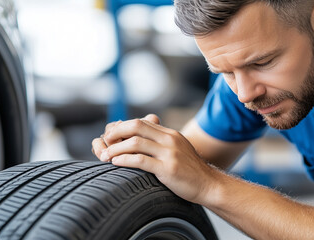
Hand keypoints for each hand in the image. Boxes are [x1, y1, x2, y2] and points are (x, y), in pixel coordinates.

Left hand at [91, 114, 218, 203]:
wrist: (208, 185)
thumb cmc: (189, 170)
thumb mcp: (177, 149)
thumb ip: (161, 142)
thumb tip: (140, 139)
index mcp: (170, 134)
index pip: (141, 122)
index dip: (122, 127)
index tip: (111, 137)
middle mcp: (170, 139)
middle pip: (136, 126)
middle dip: (116, 132)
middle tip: (105, 142)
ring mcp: (170, 153)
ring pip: (136, 142)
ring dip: (116, 148)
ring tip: (105, 156)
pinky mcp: (168, 169)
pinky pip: (141, 160)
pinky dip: (124, 160)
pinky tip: (116, 163)